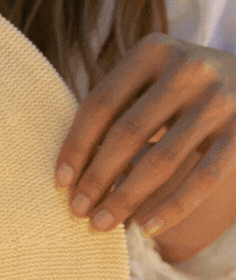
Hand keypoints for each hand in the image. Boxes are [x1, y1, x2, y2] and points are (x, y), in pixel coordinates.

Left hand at [54, 34, 235, 260]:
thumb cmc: (188, 89)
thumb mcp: (156, 78)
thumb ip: (119, 107)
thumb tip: (72, 172)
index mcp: (154, 51)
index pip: (100, 104)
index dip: (76, 146)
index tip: (60, 182)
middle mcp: (189, 68)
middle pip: (127, 133)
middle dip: (97, 178)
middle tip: (77, 211)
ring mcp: (220, 98)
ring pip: (162, 159)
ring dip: (126, 197)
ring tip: (102, 223)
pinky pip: (203, 177)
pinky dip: (173, 207)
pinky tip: (147, 228)